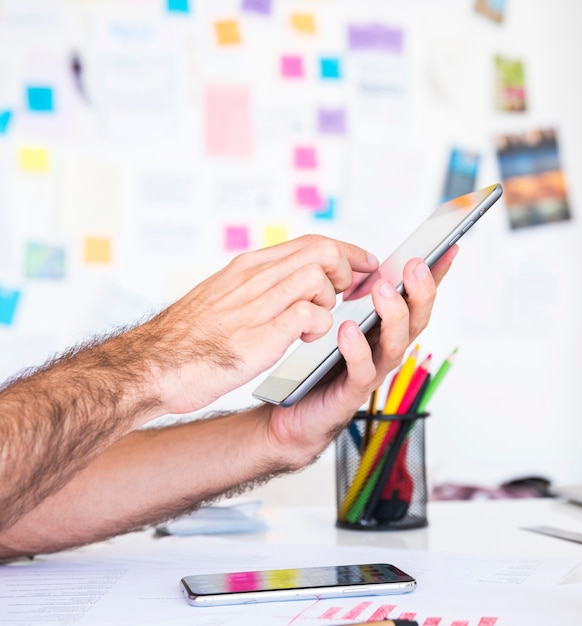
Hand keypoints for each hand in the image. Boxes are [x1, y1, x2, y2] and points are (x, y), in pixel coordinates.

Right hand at [139, 235, 378, 413]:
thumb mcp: (221, 297)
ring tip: (313, 321)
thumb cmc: (186, 339)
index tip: (362, 264)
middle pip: (322, 251)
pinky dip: (318, 325)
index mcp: (247, 268)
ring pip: (318, 276)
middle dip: (346, 271)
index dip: (346, 251)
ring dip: (329, 299)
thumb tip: (285, 283)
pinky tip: (303, 338)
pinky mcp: (260, 336)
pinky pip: (310, 314)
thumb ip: (254, 288)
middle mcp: (254, 278)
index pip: (310, 242)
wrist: (152, 366)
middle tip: (344, 294)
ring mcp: (256, 305)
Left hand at [264, 246, 457, 466]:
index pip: (416, 298)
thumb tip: (361, 258)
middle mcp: (385, 347)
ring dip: (394, 315)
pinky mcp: (352, 391)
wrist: (296, 409)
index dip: (435, 275)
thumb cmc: (317, 361)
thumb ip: (350, 294)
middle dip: (420, 291)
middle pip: (416, 319)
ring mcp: (373, 369)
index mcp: (384, 327)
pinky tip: (347, 330)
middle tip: (414, 265)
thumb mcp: (334, 317)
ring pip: (395, 344)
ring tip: (382, 290)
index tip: (448, 247)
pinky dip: (357, 350)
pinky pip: (361, 370)